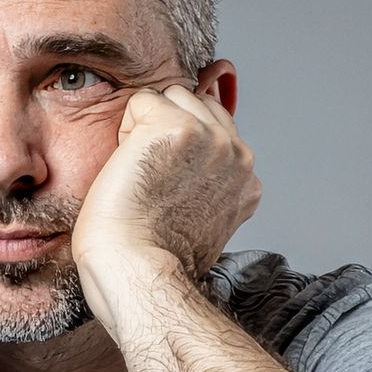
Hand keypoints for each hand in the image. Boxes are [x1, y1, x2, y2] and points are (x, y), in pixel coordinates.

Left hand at [70, 84, 259, 292]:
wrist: (137, 274)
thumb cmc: (152, 262)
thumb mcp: (200, 223)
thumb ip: (208, 186)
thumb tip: (186, 165)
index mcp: (247, 181)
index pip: (214, 130)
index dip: (180, 150)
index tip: (165, 189)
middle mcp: (237, 155)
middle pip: (195, 105)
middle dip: (165, 132)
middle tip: (150, 184)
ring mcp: (209, 138)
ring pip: (171, 97)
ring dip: (145, 129)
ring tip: (140, 175)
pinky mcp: (175, 127)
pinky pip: (142, 101)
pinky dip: (124, 131)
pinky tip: (128, 170)